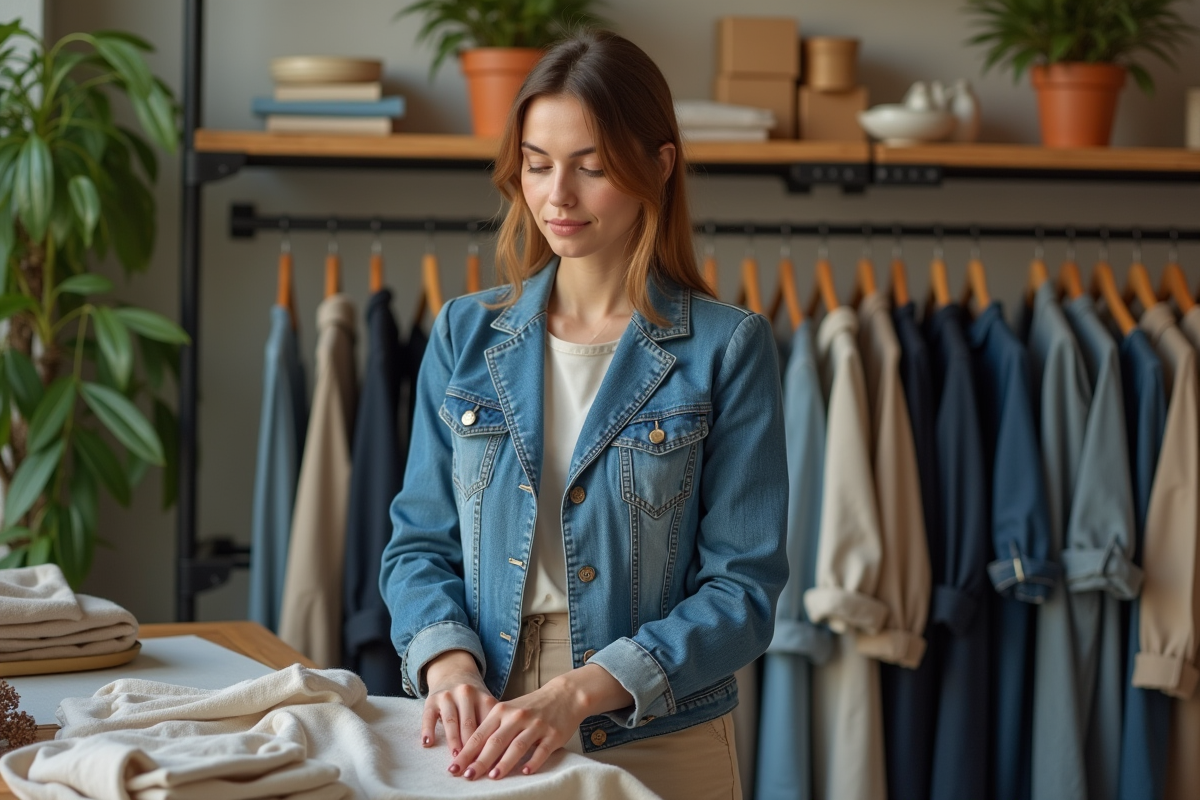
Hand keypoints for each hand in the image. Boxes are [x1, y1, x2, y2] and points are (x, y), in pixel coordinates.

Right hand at [421, 650, 496, 756]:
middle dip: (471, 747)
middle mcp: (466, 694)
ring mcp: (448, 695)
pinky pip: (429, 716)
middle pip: (469, 724)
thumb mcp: (486, 706)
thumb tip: (499, 757)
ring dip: (453, 741)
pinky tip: (428, 743)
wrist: (454, 673)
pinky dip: (428, 729)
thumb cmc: (474, 700)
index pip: (488, 724)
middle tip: (473, 766)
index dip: (489, 744)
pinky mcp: (432, 699)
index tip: (490, 762)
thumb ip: (491, 726)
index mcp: (484, 697)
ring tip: (455, 758)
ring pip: (451, 721)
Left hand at [449, 664, 632, 779]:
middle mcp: (517, 716)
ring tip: (492, 776)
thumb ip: (492, 729)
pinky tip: (525, 772)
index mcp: (502, 711)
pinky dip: (533, 761)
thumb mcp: (509, 711)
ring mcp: (536, 725)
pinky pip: (542, 750)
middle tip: (467, 776)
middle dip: (480, 760)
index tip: (454, 767)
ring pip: (517, 745)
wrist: (564, 694)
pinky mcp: (553, 734)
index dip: (466, 752)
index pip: (480, 734)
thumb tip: (470, 754)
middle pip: (495, 741)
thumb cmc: (531, 706)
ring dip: (504, 762)